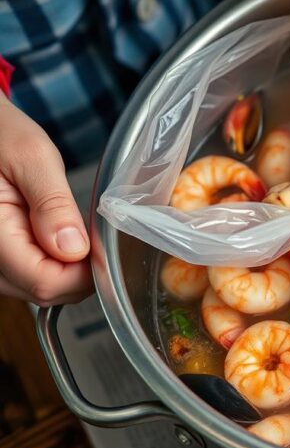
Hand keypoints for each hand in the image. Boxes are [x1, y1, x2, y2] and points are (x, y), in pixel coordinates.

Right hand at [0, 95, 91, 304]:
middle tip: (90, 232)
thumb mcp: (31, 156)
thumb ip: (53, 204)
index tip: (102, 244)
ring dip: (67, 268)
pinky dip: (53, 263)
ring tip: (70, 228)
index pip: (45, 281)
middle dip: (79, 271)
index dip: (84, 272)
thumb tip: (74, 248)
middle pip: (43, 291)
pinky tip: (59, 235)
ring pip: (38, 288)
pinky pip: (28, 276)